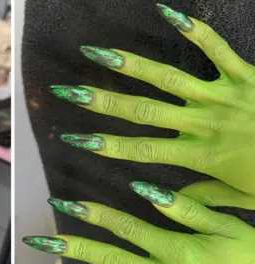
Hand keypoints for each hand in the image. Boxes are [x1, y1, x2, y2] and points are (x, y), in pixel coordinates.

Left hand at [23, 181, 254, 263]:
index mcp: (178, 250)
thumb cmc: (251, 260)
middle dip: (74, 245)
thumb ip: (191, 210)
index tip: (69, 203)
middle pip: (109, 258)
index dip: (95, 214)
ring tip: (56, 252)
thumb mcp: (231, 230)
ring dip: (84, 261)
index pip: (126, 228)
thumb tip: (148, 190)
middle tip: (42, 239)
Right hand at [51, 5, 254, 201]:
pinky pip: (217, 50)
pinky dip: (195, 31)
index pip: (142, 150)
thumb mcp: (239, 197)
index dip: (107, 145)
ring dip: (132, 66)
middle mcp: (205, 123)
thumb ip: (200, 197)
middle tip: (73, 90)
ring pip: (169, 79)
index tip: (77, 139)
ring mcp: (223, 96)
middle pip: (144, 111)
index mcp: (202, 155)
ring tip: (101, 53)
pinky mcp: (245, 76)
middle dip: (104, 102)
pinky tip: (170, 14)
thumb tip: (164, 198)